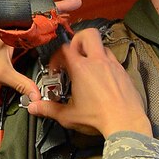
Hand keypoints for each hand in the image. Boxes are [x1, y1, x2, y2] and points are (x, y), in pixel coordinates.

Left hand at [0, 0, 82, 101]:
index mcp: (11, 27)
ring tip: (65, 21)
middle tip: (75, 11)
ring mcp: (7, 28)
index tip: (75, 3)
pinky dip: (38, 28)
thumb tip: (37, 96)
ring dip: (48, 20)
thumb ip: (22, 84)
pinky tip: (44, 33)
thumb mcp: (0, 74)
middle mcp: (10, 24)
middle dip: (57, 12)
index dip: (59, 8)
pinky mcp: (4, 34)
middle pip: (39, 14)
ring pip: (33, 20)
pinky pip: (26, 28)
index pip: (40, 15)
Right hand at [25, 28, 152, 138]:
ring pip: (103, 47)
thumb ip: (49, 109)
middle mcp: (98, 61)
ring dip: (94, 53)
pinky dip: (107, 65)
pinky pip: (114, 61)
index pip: (65, 48)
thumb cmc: (97, 118)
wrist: (126, 123)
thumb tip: (33, 108)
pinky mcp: (125, 73)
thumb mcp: (68, 116)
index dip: (57, 55)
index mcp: (81, 68)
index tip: (57, 68)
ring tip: (89, 69)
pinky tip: (104, 80)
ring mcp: (114, 65)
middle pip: (88, 34)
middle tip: (75, 55)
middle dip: (79, 40)